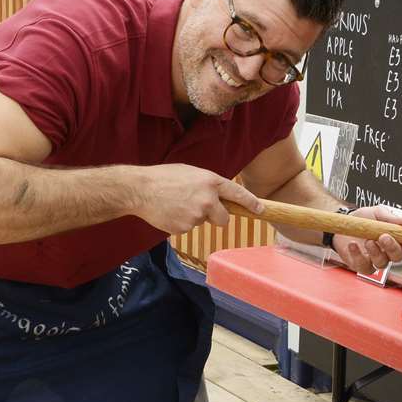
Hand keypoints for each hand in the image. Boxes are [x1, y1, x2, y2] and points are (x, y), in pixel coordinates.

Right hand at [133, 164, 260, 234]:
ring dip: (194, 216)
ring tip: (176, 204)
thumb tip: (219, 197)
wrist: (140, 190)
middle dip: (217, 217)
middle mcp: (208, 200)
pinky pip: (188, 228)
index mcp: (211, 182)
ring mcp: (196, 216)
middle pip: (224, 219)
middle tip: (201, 208)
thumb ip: (208, 185)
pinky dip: (181, 222)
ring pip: (203, 222)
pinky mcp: (185, 228)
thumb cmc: (164, 177)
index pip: (238, 194)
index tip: (261, 210)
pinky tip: (170, 212)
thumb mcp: (191, 173)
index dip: (251, 204)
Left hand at [332, 205, 401, 274]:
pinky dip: (358, 255)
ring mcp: (376, 261)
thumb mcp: (377, 213)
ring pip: (382, 264)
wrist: (344, 223)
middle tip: (384, 236)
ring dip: (376, 252)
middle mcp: (389, 254)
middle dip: (393, 248)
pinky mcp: (361, 265)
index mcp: (398, 242)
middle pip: (399, 258)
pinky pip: (363, 266)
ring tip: (368, 240)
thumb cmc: (364, 219)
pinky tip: (353, 245)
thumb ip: (391, 217)